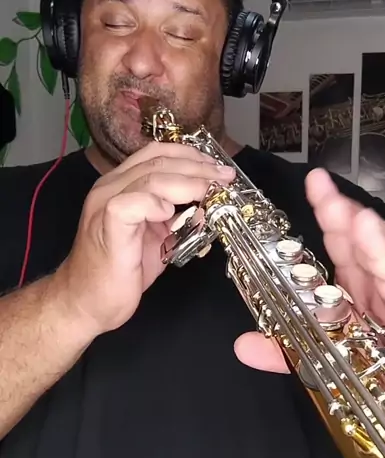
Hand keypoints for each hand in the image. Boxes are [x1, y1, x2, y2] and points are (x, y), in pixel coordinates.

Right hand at [56, 141, 234, 335]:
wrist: (87, 303)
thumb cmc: (119, 272)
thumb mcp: (157, 240)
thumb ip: (178, 222)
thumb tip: (207, 211)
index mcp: (121, 186)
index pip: (156, 154)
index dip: (190, 155)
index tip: (217, 167)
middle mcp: (110, 188)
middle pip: (158, 162)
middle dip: (198, 168)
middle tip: (225, 178)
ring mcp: (106, 204)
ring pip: (151, 177)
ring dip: (188, 183)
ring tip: (211, 193)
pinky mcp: (107, 225)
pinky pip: (132, 203)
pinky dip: (155, 203)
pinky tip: (170, 213)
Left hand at [234, 168, 384, 408]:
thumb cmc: (370, 370)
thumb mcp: (318, 358)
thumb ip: (284, 351)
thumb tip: (243, 346)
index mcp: (352, 289)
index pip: (340, 244)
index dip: (330, 213)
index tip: (317, 184)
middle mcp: (378, 294)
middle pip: (367, 252)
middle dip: (352, 225)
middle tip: (339, 205)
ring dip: (383, 253)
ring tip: (370, 230)